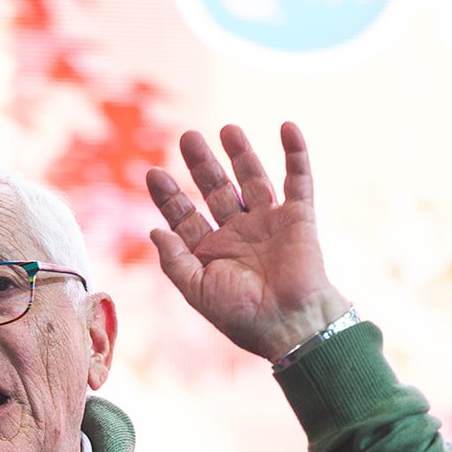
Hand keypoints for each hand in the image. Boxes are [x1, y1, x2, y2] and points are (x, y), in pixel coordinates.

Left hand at [146, 122, 350, 360]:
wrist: (292, 324)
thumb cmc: (243, 315)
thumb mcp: (198, 290)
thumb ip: (175, 261)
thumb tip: (154, 231)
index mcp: (211, 251)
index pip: (185, 216)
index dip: (169, 195)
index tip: (153, 173)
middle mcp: (238, 233)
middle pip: (216, 189)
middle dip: (202, 164)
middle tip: (187, 137)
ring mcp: (269, 222)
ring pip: (253, 178)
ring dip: (241, 153)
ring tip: (227, 129)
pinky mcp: (299, 217)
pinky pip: (298, 180)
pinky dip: (295, 154)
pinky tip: (287, 127)